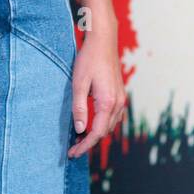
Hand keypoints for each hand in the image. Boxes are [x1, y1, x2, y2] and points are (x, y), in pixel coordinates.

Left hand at [67, 26, 124, 157]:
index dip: (85, 146)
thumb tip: (80, 129)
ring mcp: (121, 98)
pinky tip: (91, 123)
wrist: (103, 40)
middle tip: (73, 148)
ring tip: (79, 138)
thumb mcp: (78, 83)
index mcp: (107, 102)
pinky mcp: (120, 94)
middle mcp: (118, 103)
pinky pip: (113, 116)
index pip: (97, 133)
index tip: (73, 153)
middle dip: (89, 142)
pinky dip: (103, 124)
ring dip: (96, 134)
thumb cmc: (89, 59)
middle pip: (105, 132)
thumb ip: (79, 107)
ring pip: (110, 125)